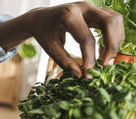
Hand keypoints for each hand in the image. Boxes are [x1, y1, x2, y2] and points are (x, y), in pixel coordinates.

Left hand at [0, 1, 124, 77]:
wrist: (40, 18)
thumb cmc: (44, 33)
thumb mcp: (50, 48)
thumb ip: (64, 62)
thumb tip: (81, 75)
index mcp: (68, 16)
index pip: (86, 39)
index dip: (90, 58)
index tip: (89, 73)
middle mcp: (82, 7)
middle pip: (109, 23)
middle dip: (112, 46)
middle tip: (106, 65)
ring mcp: (91, 6)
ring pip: (115, 20)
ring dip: (116, 40)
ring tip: (105, 59)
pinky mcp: (95, 10)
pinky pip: (112, 21)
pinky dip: (113, 36)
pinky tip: (104, 51)